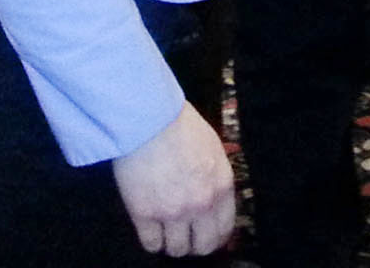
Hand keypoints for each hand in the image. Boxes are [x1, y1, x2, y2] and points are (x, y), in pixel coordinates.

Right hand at [110, 104, 233, 257]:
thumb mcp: (212, 150)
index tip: (206, 236)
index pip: (225, 228)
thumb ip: (215, 178)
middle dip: (194, 245)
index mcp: (222, 186)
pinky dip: (151, 241)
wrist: (150, 120)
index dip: (214, 237)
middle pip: (203, 246)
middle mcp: (202, 204)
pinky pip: (151, 244)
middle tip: (185, 237)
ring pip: (176, 250)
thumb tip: (213, 198)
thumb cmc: (181, 127)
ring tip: (165, 232)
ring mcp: (173, 212)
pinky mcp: (145, 214)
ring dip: (171, 244)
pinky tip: (150, 230)